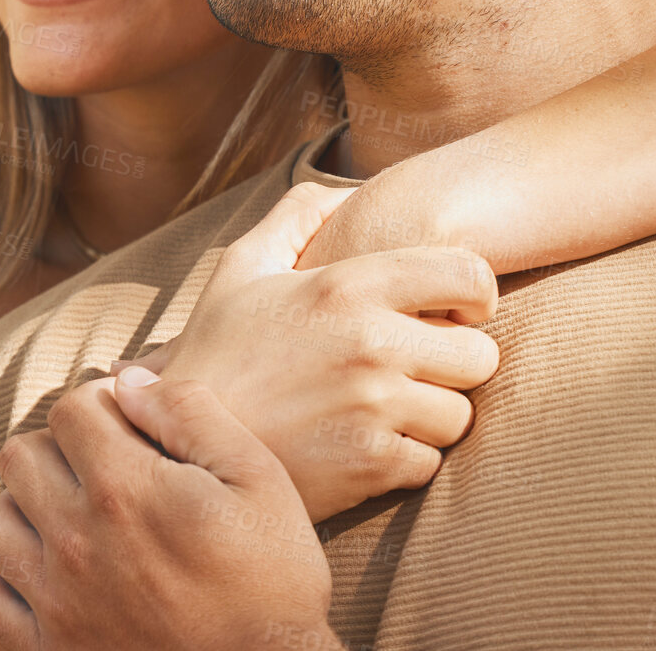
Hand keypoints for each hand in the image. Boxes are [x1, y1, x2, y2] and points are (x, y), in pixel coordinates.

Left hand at [0, 370, 340, 650]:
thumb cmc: (271, 578)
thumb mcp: (257, 476)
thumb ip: (192, 413)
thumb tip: (130, 380)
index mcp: (126, 490)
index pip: (71, 408)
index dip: (103, 401)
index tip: (132, 423)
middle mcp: (76, 540)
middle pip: (22, 455)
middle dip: (61, 445)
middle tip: (105, 462)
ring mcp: (54, 599)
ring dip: (26, 501)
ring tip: (72, 508)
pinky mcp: (47, 648)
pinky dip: (0, 566)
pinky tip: (41, 558)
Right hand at [124, 180, 499, 521]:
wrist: (175, 445)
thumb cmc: (216, 351)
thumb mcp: (243, 266)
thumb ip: (297, 214)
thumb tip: (346, 190)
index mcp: (350, 286)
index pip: (470, 275)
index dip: (476, 294)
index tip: (453, 312)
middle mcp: (372, 344)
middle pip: (480, 355)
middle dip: (457, 362)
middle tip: (419, 366)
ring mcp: (374, 408)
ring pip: (460, 413)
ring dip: (433, 413)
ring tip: (390, 407)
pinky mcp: (369, 465)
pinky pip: (430, 462)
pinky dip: (407, 458)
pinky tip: (367, 443)